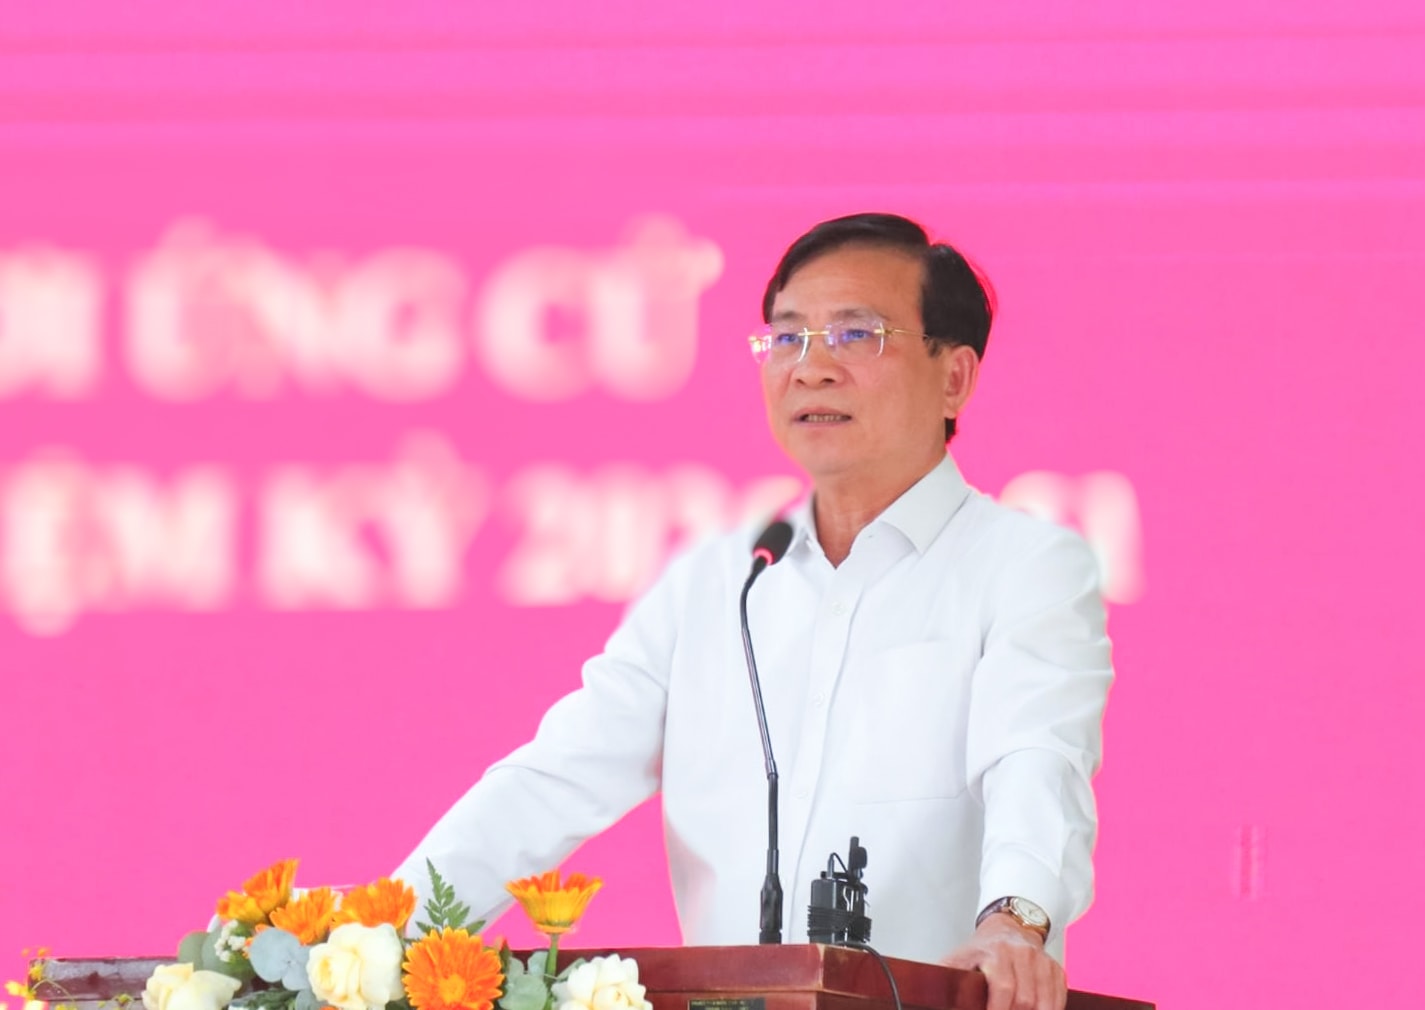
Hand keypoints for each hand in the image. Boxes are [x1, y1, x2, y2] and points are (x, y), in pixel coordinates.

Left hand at [942, 914, 1065, 1009]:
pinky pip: (1058, 999)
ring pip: (1044, 1002)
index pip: (1004, 987)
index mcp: (997, 952)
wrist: (1010, 927)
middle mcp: (1022, 954)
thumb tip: (929, 991)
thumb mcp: (962, 957)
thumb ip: (948, 974)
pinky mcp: (1056, 970)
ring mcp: (1042, 962)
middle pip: (1025, 999)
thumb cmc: (984, 950)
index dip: (998, 1009)